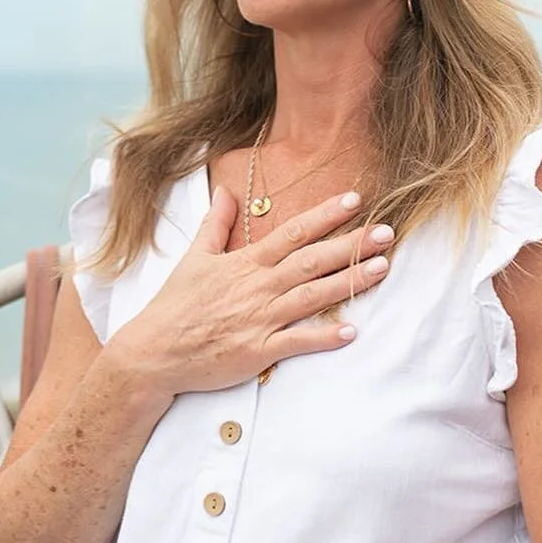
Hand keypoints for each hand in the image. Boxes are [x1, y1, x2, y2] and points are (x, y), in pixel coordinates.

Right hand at [108, 186, 392, 399]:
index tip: (353, 200)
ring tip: (382, 269)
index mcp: (245, 264)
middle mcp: (257, 287)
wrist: (154, 351)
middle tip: (387, 232)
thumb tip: (225, 190)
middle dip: (350, 245)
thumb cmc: (175, 305)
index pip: (292, 232)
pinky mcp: (258, 351)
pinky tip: (352, 331)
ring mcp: (260, 319)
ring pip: (312, 296)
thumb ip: (215, 224)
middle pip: (312, 260)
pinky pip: (297, 342)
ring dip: (349, 282)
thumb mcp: (194, 258)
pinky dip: (323, 337)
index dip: (324, 215)